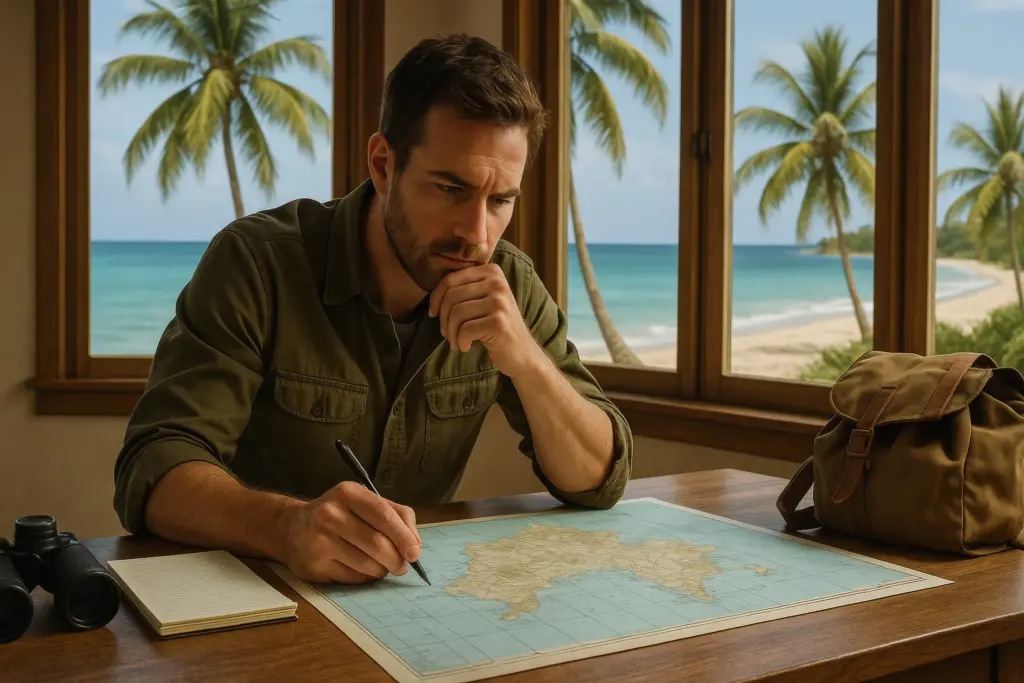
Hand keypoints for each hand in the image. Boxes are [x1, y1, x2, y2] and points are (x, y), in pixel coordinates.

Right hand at [281, 481, 421, 583]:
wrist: (293, 528)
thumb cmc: (340, 514)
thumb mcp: (365, 503)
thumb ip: (396, 515)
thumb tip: (415, 545)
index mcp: (348, 493)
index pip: (383, 515)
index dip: (404, 536)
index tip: (415, 552)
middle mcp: (330, 514)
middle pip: (376, 543)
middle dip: (396, 559)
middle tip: (402, 566)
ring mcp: (319, 540)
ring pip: (366, 564)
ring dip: (382, 570)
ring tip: (382, 566)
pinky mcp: (313, 565)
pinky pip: (352, 578)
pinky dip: (364, 577)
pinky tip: (361, 568)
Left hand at [428, 263, 539, 376]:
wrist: (522, 353)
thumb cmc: (495, 326)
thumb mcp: (483, 300)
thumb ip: (464, 289)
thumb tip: (433, 294)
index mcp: (492, 272)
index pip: (450, 279)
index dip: (436, 298)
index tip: (434, 314)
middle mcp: (498, 282)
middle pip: (451, 296)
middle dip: (443, 319)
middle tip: (447, 334)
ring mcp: (500, 302)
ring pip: (456, 313)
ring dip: (451, 333)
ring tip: (456, 342)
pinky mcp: (498, 322)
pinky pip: (465, 330)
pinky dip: (460, 342)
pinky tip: (466, 347)